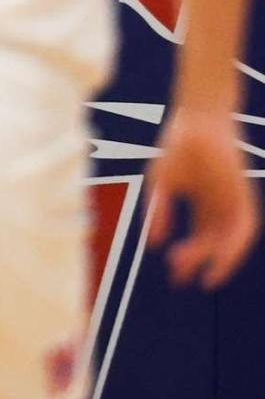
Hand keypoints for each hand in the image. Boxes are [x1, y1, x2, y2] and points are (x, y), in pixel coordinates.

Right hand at [146, 107, 259, 287]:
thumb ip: (159, 213)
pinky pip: (245, 229)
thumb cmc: (177, 146)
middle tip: (180, 277)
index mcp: (203, 204)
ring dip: (221, 261)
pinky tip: (220, 256)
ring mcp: (234, 202)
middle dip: (197, 261)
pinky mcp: (244, 198)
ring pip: (231, 241)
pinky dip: (235, 246)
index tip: (175, 277)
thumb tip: (153, 244)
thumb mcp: (162, 184)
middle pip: (212, 243)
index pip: (199, 239)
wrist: (197, 121)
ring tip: (206, 276)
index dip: (188, 259)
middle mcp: (221, 207)